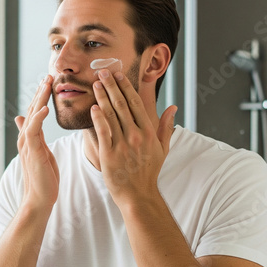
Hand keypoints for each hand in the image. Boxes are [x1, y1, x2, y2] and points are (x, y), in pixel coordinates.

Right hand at [15, 75, 59, 208]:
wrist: (40, 199)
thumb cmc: (44, 178)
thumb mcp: (40, 152)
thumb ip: (34, 136)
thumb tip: (24, 120)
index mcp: (32, 137)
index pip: (37, 111)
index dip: (42, 96)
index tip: (50, 82)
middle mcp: (27, 138)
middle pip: (34, 109)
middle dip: (41, 92)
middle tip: (48, 75)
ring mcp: (28, 144)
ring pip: (33, 115)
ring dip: (39, 99)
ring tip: (47, 84)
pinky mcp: (32, 152)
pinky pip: (33, 131)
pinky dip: (38, 118)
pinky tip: (45, 108)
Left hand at [90, 69, 176, 207]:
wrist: (138, 194)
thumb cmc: (148, 172)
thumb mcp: (162, 149)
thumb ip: (166, 126)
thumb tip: (173, 107)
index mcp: (148, 132)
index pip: (136, 104)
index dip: (126, 87)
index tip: (118, 75)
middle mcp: (136, 136)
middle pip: (122, 105)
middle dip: (111, 86)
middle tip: (102, 72)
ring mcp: (122, 145)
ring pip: (111, 115)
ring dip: (102, 97)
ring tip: (95, 84)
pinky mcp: (109, 154)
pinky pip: (103, 132)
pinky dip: (98, 118)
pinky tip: (93, 107)